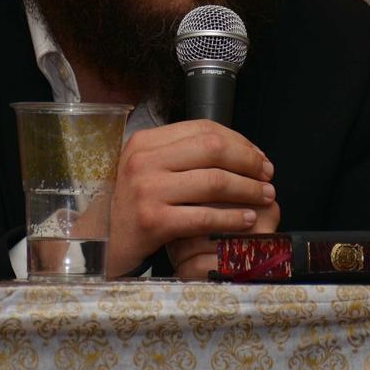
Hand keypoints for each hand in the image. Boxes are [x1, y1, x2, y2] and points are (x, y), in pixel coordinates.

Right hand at [105, 119, 276, 278]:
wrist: (101, 241)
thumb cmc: (134, 204)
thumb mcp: (149, 168)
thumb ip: (181, 154)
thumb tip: (235, 148)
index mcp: (145, 141)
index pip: (202, 128)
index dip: (238, 141)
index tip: (258, 156)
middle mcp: (144, 160)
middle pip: (212, 149)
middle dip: (247, 161)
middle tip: (268, 175)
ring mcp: (147, 190)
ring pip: (213, 182)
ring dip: (248, 189)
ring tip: (265, 196)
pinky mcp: (153, 221)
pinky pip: (204, 216)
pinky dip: (233, 217)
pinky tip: (248, 220)